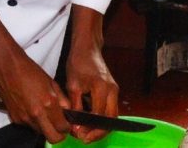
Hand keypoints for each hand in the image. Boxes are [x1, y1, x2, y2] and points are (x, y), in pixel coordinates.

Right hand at [0, 54, 70, 143]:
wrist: (7, 67)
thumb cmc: (27, 70)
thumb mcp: (51, 82)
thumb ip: (62, 99)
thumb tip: (68, 110)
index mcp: (47, 103)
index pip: (62, 127)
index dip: (67, 127)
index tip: (67, 124)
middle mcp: (35, 114)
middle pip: (52, 138)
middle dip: (59, 134)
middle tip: (59, 127)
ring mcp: (24, 118)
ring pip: (40, 132)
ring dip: (45, 127)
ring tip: (44, 113)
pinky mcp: (15, 118)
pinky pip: (28, 126)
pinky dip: (33, 122)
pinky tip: (32, 109)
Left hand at [64, 9, 118, 142]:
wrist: (87, 47)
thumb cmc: (79, 62)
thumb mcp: (73, 85)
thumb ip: (76, 106)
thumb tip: (76, 125)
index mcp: (102, 88)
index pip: (98, 116)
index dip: (88, 128)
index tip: (78, 134)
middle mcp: (112, 90)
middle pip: (111, 120)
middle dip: (98, 132)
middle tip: (84, 138)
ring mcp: (114, 90)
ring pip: (112, 116)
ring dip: (101, 127)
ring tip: (86, 133)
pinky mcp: (113, 90)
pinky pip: (110, 109)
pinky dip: (102, 118)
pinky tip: (90, 122)